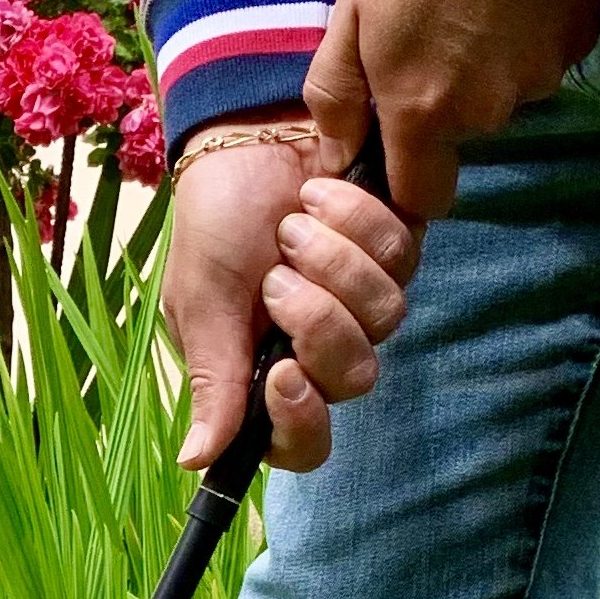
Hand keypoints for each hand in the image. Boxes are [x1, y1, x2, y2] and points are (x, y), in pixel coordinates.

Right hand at [164, 120, 420, 475]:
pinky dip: (359, 219)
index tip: (283, 374)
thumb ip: (211, 379)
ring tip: (294, 221)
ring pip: (385, 315)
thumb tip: (195, 461)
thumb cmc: (214, 221)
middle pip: (355, 377)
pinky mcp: (397, 247)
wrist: (246, 137)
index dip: (301, 420)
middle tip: (276, 275)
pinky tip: (322, 192)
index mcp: (269, 375)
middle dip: (317, 320)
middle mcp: (324, 348)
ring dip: (335, 262)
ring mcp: (367, 300)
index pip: (302, 442)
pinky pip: (404, 254)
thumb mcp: (200, 301)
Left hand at [302, 0, 599, 220]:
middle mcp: (489, 113)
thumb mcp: (352, 6)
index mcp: (425, 112)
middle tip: (427, 27)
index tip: (390, 138)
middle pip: (460, 136)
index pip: (420, 199)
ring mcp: (542, 79)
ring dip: (483, 63)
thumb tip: (337, 155)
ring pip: (501, 94)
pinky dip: (523, 34)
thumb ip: (338, 91)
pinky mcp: (581, 43)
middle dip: (440, 101)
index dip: (402, 180)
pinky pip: (540, 58)